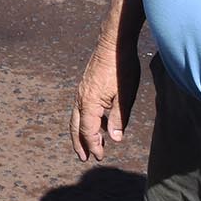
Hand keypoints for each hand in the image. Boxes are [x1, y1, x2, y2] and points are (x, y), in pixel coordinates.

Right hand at [70, 38, 140, 162]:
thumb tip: (114, 139)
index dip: (93, 146)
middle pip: (75, 126)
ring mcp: (82, 90)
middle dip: (79, 143)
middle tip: (84, 157)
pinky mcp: (86, 85)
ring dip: (81, 132)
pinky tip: (99, 123)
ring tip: (90, 144)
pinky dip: (86, 120)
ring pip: (77, 116)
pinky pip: (82, 107)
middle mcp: (81, 98)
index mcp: (89, 103)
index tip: (100, 157)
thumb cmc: (122, 68)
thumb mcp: (125, 95)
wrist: (113, 43)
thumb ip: (119, 118)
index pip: (88, 131)